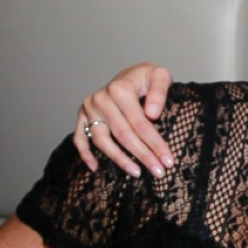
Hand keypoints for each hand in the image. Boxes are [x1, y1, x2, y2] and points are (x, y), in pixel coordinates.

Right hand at [72, 62, 174, 176]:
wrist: (130, 74)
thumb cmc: (147, 78)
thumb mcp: (159, 75)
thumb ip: (159, 91)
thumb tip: (152, 115)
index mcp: (120, 89)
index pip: (140, 123)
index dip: (155, 144)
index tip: (168, 161)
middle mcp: (101, 99)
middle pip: (123, 135)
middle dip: (143, 155)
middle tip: (159, 172)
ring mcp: (89, 108)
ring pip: (102, 141)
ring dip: (119, 160)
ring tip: (137, 173)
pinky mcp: (82, 116)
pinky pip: (80, 138)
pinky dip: (85, 154)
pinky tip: (95, 168)